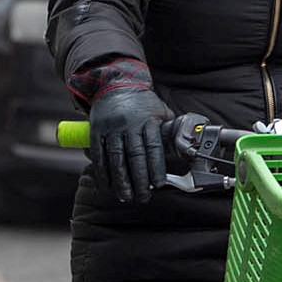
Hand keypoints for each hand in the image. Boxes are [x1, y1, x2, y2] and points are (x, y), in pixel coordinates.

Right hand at [89, 86, 171, 202]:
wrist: (114, 84)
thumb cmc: (141, 102)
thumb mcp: (160, 110)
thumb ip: (169, 129)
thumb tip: (184, 148)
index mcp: (148, 120)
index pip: (153, 147)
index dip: (156, 167)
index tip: (158, 184)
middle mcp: (129, 124)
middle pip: (135, 155)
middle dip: (139, 179)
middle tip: (143, 197)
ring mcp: (112, 128)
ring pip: (116, 157)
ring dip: (121, 179)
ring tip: (125, 196)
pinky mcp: (97, 130)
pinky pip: (99, 153)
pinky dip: (102, 171)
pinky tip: (107, 184)